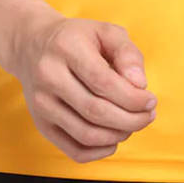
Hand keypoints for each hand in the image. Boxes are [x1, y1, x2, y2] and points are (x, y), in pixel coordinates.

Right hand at [5, 1, 158, 162]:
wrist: (32, 45)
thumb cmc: (78, 39)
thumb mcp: (105, 32)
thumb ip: (127, 53)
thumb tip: (140, 85)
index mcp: (66, 48)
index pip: (104, 82)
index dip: (133, 98)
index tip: (151, 100)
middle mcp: (48, 76)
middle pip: (96, 111)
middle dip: (131, 120)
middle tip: (148, 116)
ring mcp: (41, 103)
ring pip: (86, 134)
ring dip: (118, 135)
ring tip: (133, 124)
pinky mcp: (41, 124)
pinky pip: (74, 150)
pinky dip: (100, 151)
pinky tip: (114, 137)